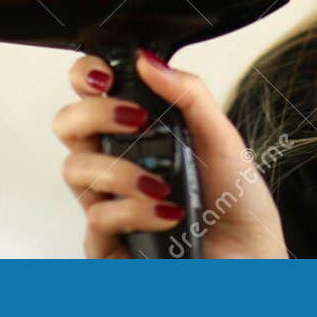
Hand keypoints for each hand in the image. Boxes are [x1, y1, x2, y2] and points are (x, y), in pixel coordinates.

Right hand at [53, 50, 288, 257]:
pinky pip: (98, 218)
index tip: (104, 74)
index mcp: (137, 132)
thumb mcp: (222, 136)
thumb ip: (188, 94)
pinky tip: (166, 214)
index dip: (85, 75)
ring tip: (161, 183)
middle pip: (67, 125)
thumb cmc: (234, 201)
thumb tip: (149, 60)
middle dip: (93, 113)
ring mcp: (107, 202)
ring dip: (121, 170)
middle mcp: (115, 163)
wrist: (249, 256)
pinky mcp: (107, 244)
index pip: (91, 94)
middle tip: (135, 119)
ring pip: (75, 169)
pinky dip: (134, 211)